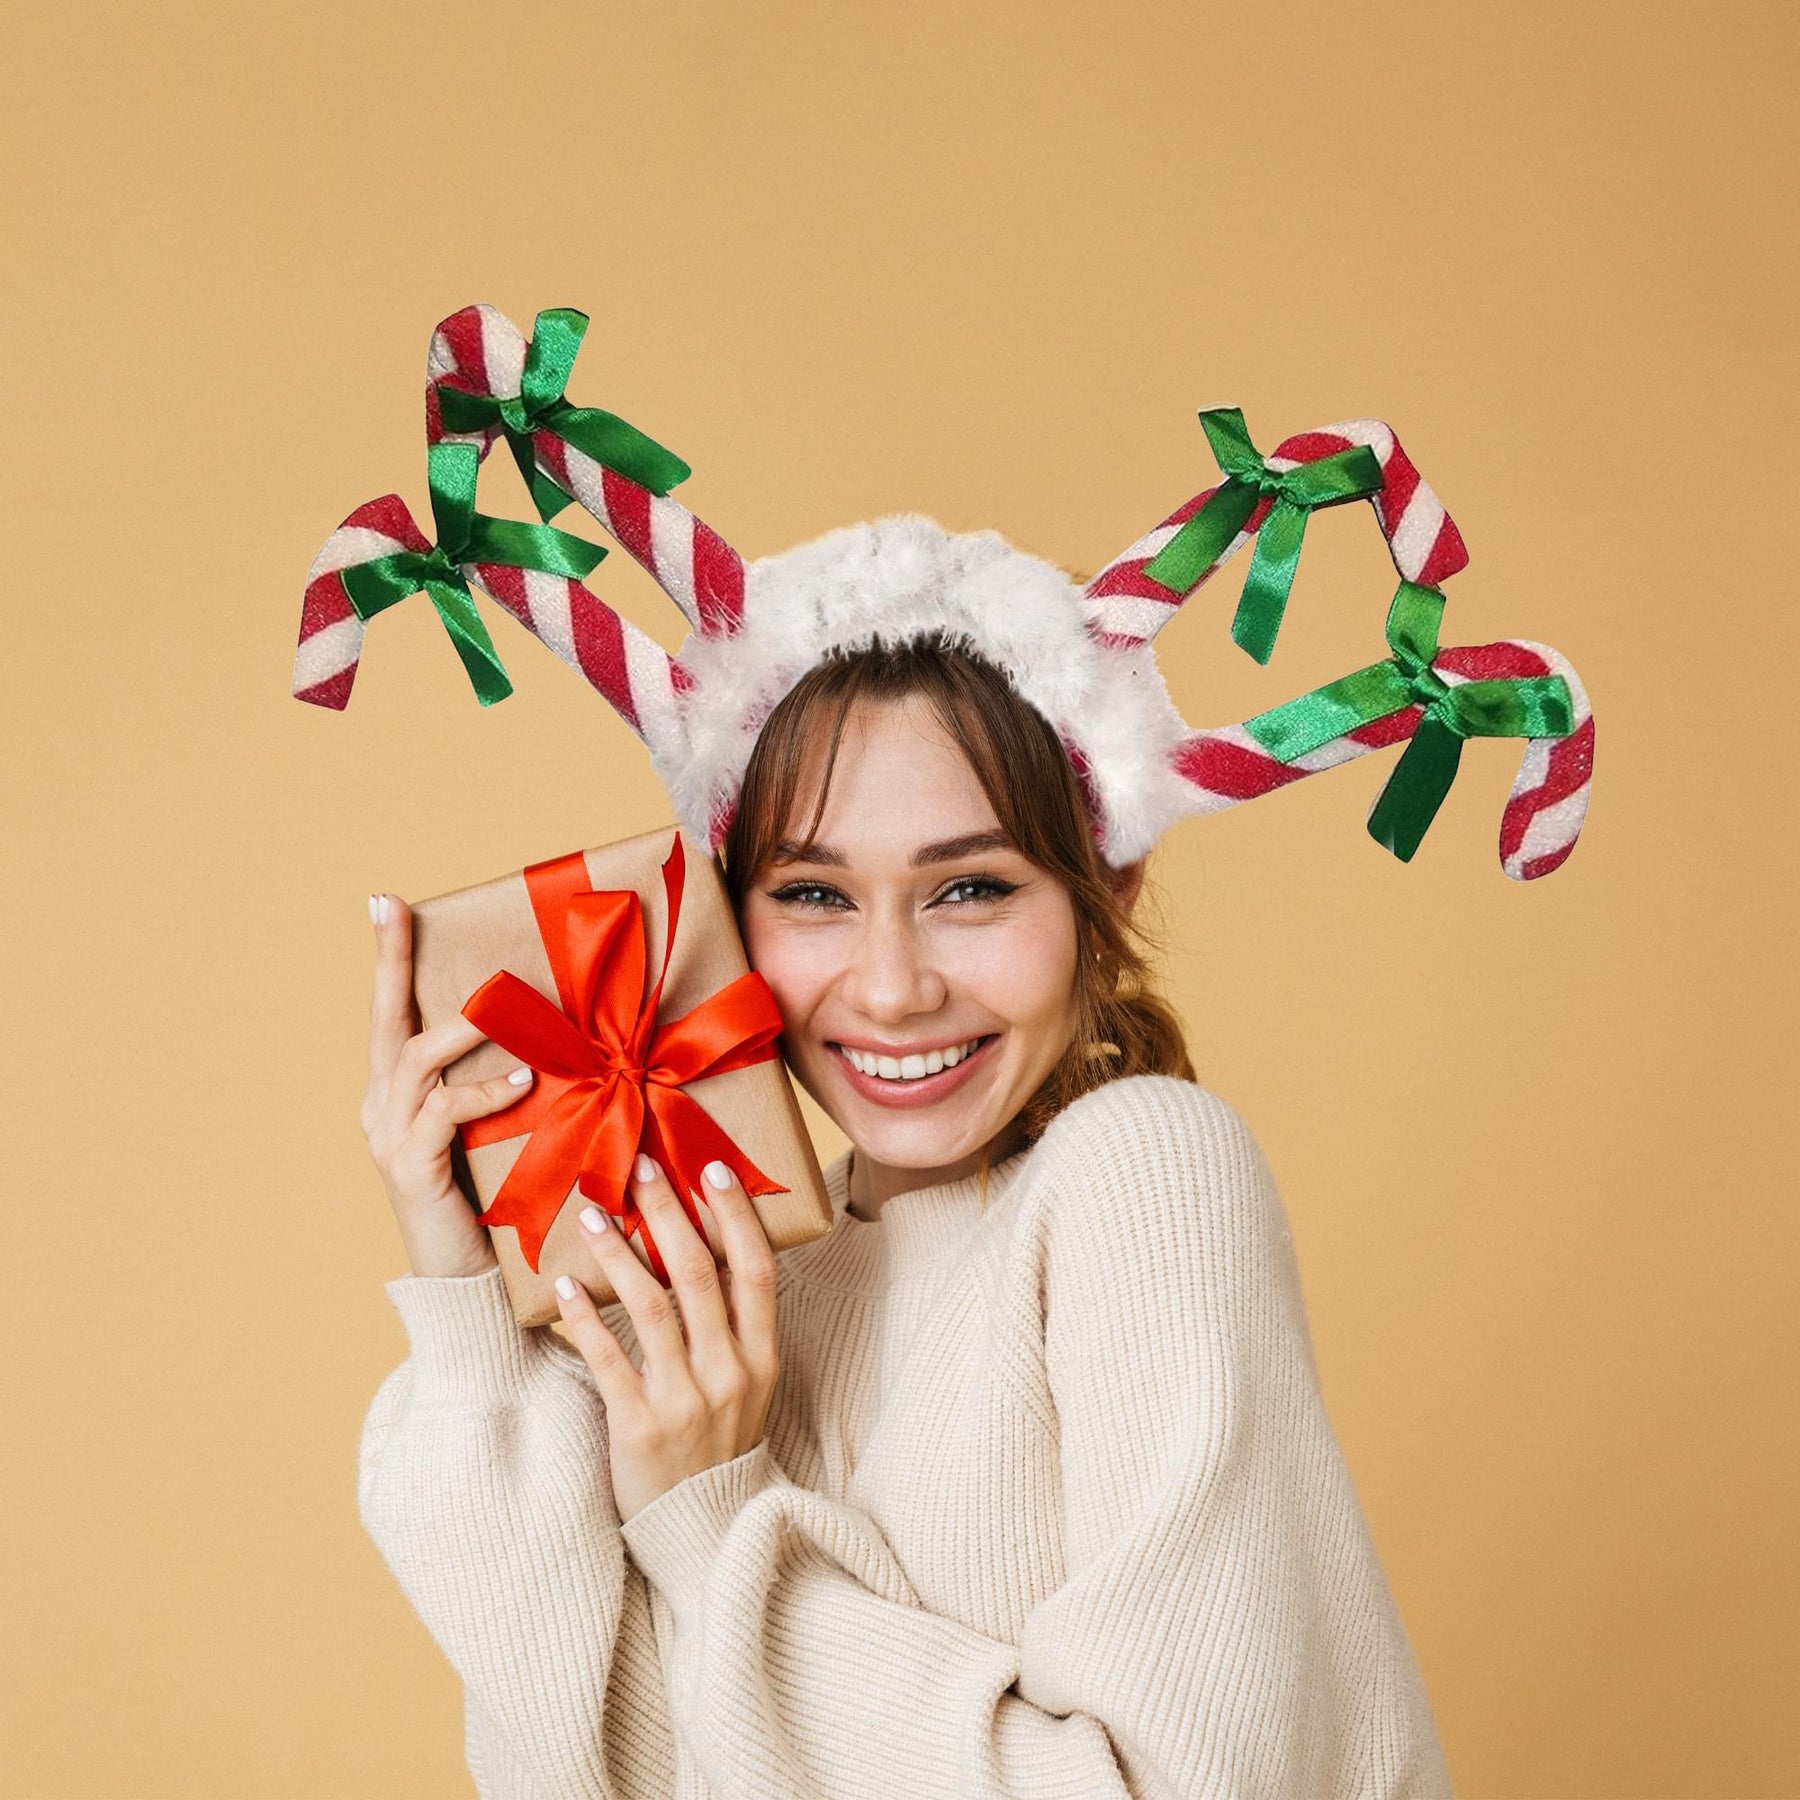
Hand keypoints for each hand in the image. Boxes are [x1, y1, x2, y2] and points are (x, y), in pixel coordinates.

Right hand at [361, 892, 536, 1279]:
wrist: (467, 1285)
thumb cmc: (491, 1203)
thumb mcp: (495, 1130)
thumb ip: (506, 1082)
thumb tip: (554, 1033)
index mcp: (398, 1093)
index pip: (390, 1013)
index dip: (389, 958)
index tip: (384, 902)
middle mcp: (382, 1106)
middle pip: (385, 1021)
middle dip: (391, 963)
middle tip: (397, 910)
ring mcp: (390, 1137)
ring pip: (415, 1060)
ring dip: (461, 1031)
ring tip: (501, 1009)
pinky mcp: (411, 1169)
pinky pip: (442, 1112)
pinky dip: (482, 1091)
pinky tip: (521, 1081)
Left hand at [553, 1154, 779, 1523]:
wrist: (703, 1531)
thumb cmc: (718, 1444)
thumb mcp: (747, 1385)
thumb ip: (732, 1327)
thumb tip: (700, 1248)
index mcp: (763, 1357)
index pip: (756, 1270)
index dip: (737, 1216)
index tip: (712, 1168)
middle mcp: (730, 1373)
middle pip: (700, 1275)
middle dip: (669, 1214)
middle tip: (642, 1168)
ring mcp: (687, 1402)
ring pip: (651, 1307)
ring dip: (618, 1254)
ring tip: (590, 1214)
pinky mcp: (641, 1428)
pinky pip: (608, 1359)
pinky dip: (584, 1318)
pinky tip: (564, 1286)